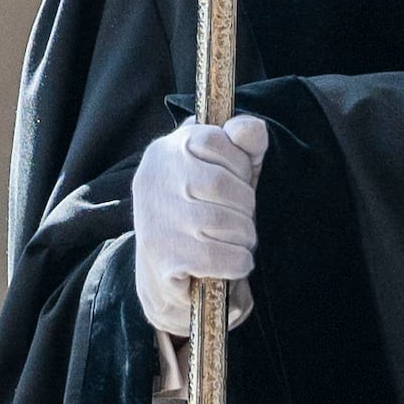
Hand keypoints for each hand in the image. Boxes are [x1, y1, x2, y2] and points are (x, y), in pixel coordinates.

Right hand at [133, 113, 266, 317]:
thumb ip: (244, 144)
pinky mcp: (163, 256)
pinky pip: (217, 257)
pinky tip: (237, 262)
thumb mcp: (228, 170)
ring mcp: (156, 219)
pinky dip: (238, 261)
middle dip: (245, 206)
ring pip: (224, 222)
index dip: (240, 164)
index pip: (215, 139)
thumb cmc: (204, 212)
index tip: (240, 182)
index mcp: (167, 151)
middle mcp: (154, 180)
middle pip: (223, 185)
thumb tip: (248, 129)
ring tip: (240, 240)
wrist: (164, 273)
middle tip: (243, 219)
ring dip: (245, 236)